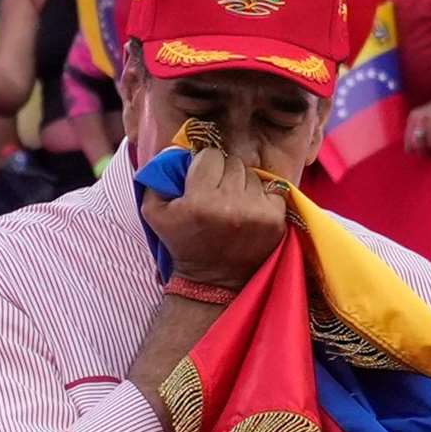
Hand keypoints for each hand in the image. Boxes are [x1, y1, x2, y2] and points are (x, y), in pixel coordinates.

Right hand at [138, 140, 287, 290]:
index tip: (202, 182)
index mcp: (199, 201)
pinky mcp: (276, 220)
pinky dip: (262, 196)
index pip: (210, 156)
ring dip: (243, 184)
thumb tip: (175, 149)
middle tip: (217, 194)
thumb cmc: (182, 243)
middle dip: (224, 174)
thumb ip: (156, 176)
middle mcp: (230, 205)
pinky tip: (250, 211)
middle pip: (234, 163)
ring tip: (233, 204)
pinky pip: (273, 188)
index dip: (204, 166)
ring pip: (253, 174)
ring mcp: (256, 213)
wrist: (213, 282)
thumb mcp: (154, 212)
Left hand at [404, 91, 430, 152]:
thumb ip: (414, 131)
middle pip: (420, 144)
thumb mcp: (421, 118)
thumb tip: (412, 151)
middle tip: (430, 150)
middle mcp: (422, 117)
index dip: (413, 150)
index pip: (408, 140)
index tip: (418, 152)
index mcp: (413, 117)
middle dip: (425, 150)